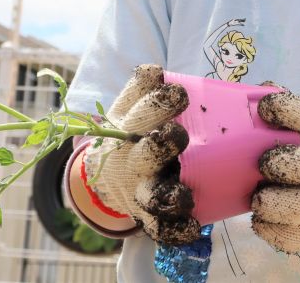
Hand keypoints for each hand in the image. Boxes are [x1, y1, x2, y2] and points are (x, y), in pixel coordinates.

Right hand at [82, 65, 200, 244]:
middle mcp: (131, 157)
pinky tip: (192, 227)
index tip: (179, 92)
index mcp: (128, 124)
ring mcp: (139, 188)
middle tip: (178, 135)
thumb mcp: (132, 106)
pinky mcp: (148, 215)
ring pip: (153, 195)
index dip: (157, 100)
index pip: (138, 107)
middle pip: (144, 152)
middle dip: (160, 145)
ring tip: (184, 195)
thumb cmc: (135, 131)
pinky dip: (175, 230)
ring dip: (168, 194)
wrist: (106, 173)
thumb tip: (155, 70)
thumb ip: (145, 87)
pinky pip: (161, 227)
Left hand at [252, 91, 299, 253]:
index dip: (288, 109)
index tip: (266, 107)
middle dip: (286, 165)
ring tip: (259, 197)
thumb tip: (260, 89)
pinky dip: (269, 229)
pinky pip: (286, 236)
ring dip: (272, 203)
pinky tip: (262, 218)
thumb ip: (288, 116)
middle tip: (264, 163)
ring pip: (298, 207)